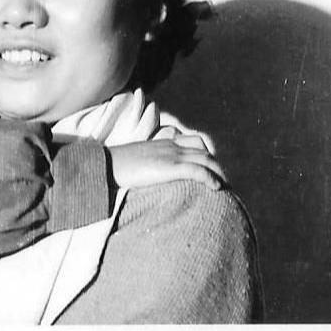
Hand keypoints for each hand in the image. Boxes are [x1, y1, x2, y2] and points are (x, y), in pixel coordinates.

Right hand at [106, 135, 226, 189]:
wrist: (106, 165)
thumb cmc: (115, 166)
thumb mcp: (135, 160)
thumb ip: (147, 162)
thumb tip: (148, 175)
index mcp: (162, 143)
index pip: (194, 142)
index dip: (206, 155)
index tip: (212, 170)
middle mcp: (170, 146)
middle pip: (204, 151)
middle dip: (217, 167)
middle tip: (224, 183)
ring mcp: (170, 155)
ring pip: (205, 160)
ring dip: (218, 173)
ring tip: (224, 188)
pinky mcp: (169, 167)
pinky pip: (197, 170)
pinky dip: (210, 178)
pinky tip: (216, 188)